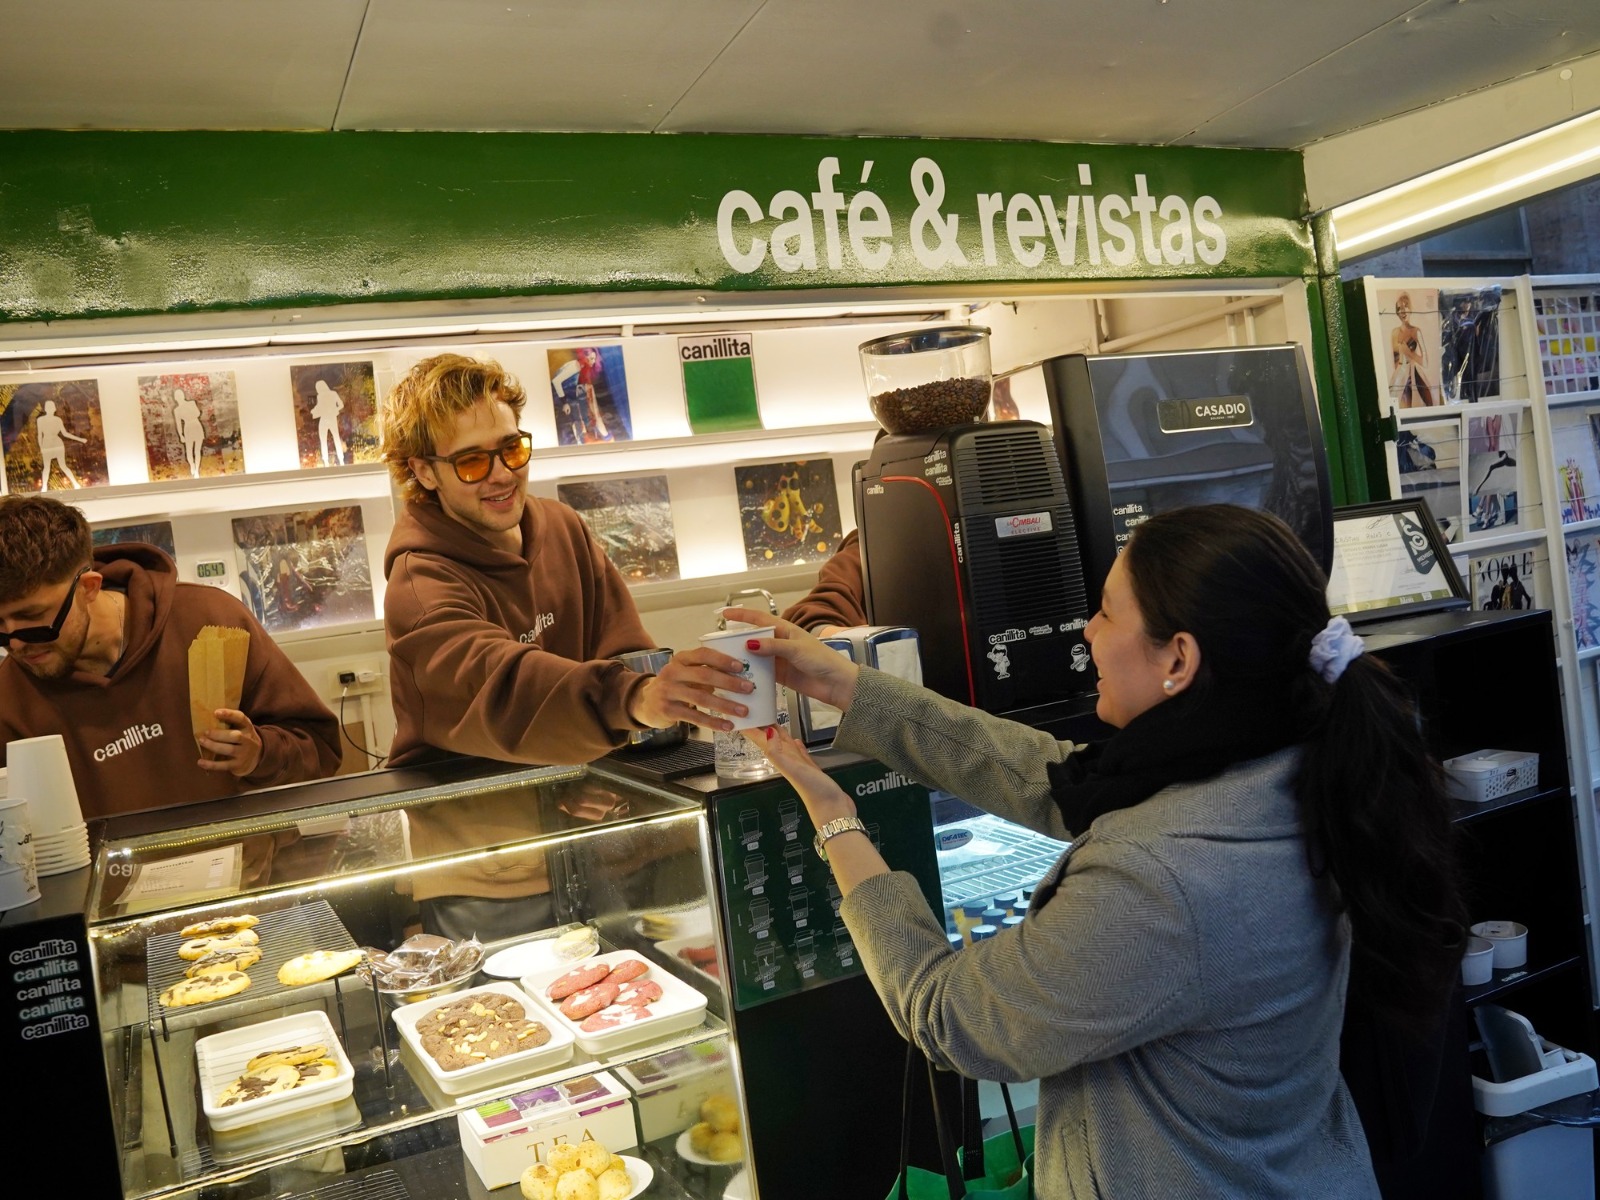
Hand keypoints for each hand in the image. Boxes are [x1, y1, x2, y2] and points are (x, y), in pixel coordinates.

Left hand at [197, 708, 264, 777]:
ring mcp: (244, 754)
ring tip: (202, 741)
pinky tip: (200, 762)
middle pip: (236, 736)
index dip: (229, 715)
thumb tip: (206, 716)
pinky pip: (224, 765)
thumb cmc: (242, 739)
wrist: (257, 757)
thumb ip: (230, 723)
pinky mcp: (238, 765)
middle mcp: (248, 740)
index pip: (241, 719)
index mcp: (247, 728)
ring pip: (229, 750)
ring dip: (213, 746)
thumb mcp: (242, 729)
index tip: (216, 712)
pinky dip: (211, 764)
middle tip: (205, 732)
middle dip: (219, 734)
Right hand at [629, 646, 754, 733]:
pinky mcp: (667, 710)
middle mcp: (672, 672)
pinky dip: (713, 722)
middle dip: (729, 682)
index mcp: (681, 659)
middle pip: (704, 675)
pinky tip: (728, 726)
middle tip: (749, 689)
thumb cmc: (675, 685)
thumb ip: (706, 671)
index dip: (722, 659)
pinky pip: (694, 717)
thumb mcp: (686, 673)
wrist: (644, 701)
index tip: (741, 667)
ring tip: (743, 711)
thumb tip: (741, 677)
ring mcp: (668, 691)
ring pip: (701, 698)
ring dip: (725, 705)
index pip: (703, 654)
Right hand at [722, 607, 859, 713]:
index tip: (725, 613)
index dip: (741, 615)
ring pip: (754, 657)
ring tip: (725, 663)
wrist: (836, 682)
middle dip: (737, 640)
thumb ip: (773, 646)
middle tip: (719, 645)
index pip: (758, 619)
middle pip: (753, 638)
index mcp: (784, 629)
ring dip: (742, 660)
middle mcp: (779, 642)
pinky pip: (760, 673)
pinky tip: (739, 679)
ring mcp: (778, 659)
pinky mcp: (779, 675)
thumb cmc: (822, 659)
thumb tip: (749, 643)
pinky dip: (751, 675)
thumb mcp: (796, 649)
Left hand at [742, 724, 855, 828]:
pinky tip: (796, 741)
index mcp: (780, 760)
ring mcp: (799, 765)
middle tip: (757, 713)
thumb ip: (777, 752)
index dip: (753, 729)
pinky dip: (797, 746)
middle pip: (772, 740)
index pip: (763, 741)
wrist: (832, 809)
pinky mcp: (811, 769)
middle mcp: (787, 761)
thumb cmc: (813, 791)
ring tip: (774, 722)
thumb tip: (767, 732)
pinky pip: (800, 754)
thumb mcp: (791, 770)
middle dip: (763, 728)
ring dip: (779, 734)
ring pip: (785, 745)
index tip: (743, 716)